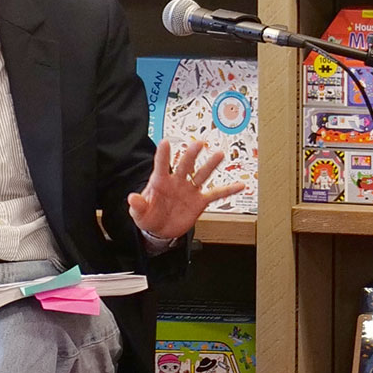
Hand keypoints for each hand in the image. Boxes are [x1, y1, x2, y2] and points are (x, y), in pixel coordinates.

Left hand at [127, 139, 246, 239]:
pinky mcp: (200, 200)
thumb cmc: (149, 216)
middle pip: (185, 164)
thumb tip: (132, 198)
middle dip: (192, 154)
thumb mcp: (139, 213)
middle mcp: (177, 181)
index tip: (165, 142)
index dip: (163, 154)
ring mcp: (190, 189)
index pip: (161, 165)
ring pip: (202, 174)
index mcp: (160, 181)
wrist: (161, 229)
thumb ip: (138, 205)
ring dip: (210, 165)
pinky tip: (240, 185)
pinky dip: (228, 190)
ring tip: (219, 154)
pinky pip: (216, 194)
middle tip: (198, 143)